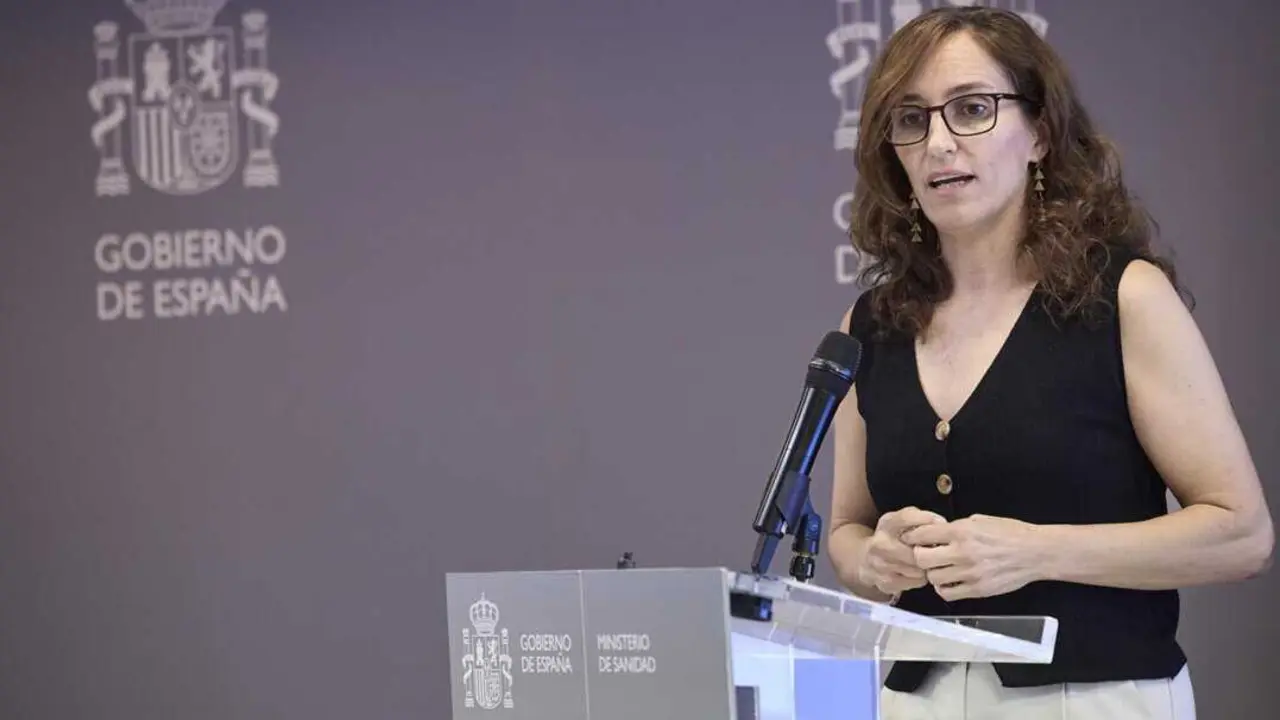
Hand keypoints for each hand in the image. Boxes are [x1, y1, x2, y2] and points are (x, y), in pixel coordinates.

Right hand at [858, 507, 947, 597]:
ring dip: (926, 566)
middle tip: (935, 549)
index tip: (940, 523)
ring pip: (919, 569)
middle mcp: (880, 544)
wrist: (865, 561)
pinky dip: (920, 578)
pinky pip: (917, 582)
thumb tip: (941, 523)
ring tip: (923, 561)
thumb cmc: (891, 538)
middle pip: (917, 550)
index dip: (927, 520)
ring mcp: (881, 565)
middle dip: (929, 551)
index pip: (907, 518)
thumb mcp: (900, 521)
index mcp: (886, 524)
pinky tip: (915, 572)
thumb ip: (920, 518)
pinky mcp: (886, 583)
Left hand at [901, 513, 1041, 600]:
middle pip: (921, 559)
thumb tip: (936, 532)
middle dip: (919, 556)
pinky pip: (948, 594)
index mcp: (961, 531)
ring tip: (940, 568)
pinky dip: (944, 588)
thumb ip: (956, 527)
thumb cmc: (1011, 533)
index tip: (913, 539)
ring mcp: (970, 574)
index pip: (922, 534)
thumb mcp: (980, 520)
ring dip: (932, 573)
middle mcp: (962, 552)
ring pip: (932, 578)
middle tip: (926, 554)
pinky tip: (949, 581)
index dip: (913, 537)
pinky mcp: (978, 590)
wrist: (1035, 552)